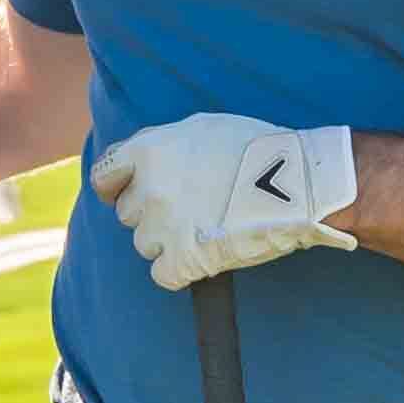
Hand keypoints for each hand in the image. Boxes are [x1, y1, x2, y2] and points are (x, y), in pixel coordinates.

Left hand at [89, 112, 359, 287]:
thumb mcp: (203, 127)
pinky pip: (163, 275)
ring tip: (206, 228)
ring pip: (145, 245)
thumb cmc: (258, 149)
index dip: (113, 188)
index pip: (104, 176)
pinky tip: (204, 257)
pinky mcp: (184, 259)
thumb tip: (137, 164)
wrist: (299, 181)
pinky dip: (180, 271)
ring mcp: (164, 226)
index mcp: (149, 150)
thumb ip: (164, 146)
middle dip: (152, 214)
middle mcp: (149, 188)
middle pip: (128, 214)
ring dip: (168, 241)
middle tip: (190, 209)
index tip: (120, 196)